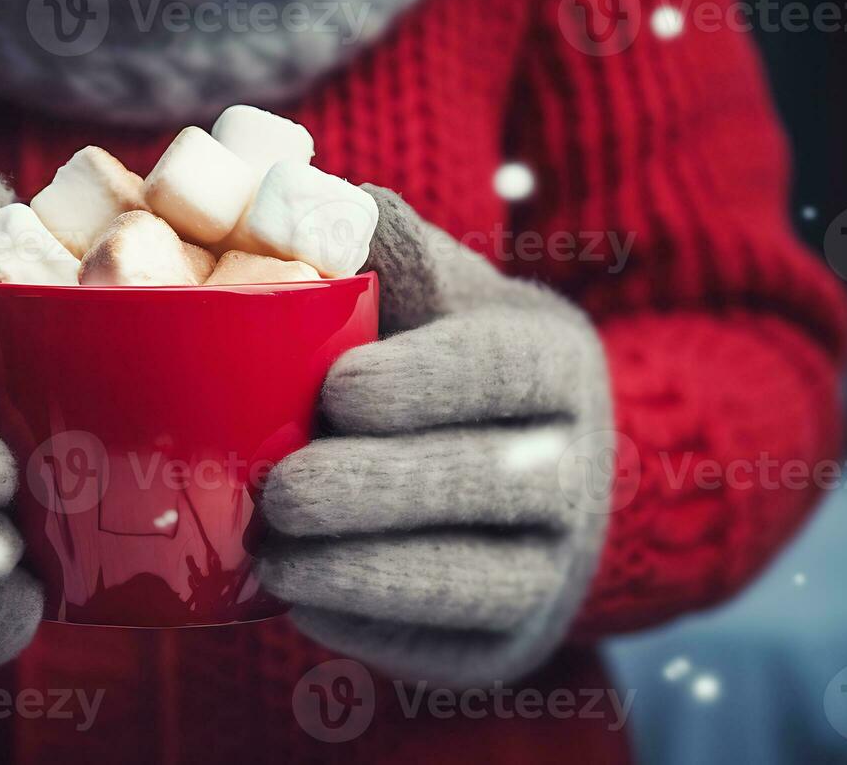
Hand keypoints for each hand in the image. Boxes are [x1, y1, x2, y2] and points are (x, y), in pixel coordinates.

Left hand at [258, 187, 613, 684]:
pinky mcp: (512, 643)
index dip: (422, 384)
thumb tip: (310, 200)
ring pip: (468, 582)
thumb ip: (389, 250)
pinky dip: (369, 628)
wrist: (551, 469)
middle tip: (283, 493)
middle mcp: (573, 471)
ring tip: (273, 556)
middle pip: (480, 483)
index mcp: (550, 364)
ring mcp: (552, 568)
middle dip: (375, 490)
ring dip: (362, 575)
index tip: (338, 390)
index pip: (496, 372)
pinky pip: (444, 645)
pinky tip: (302, 601)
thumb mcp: (450, 293)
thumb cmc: (462, 363)